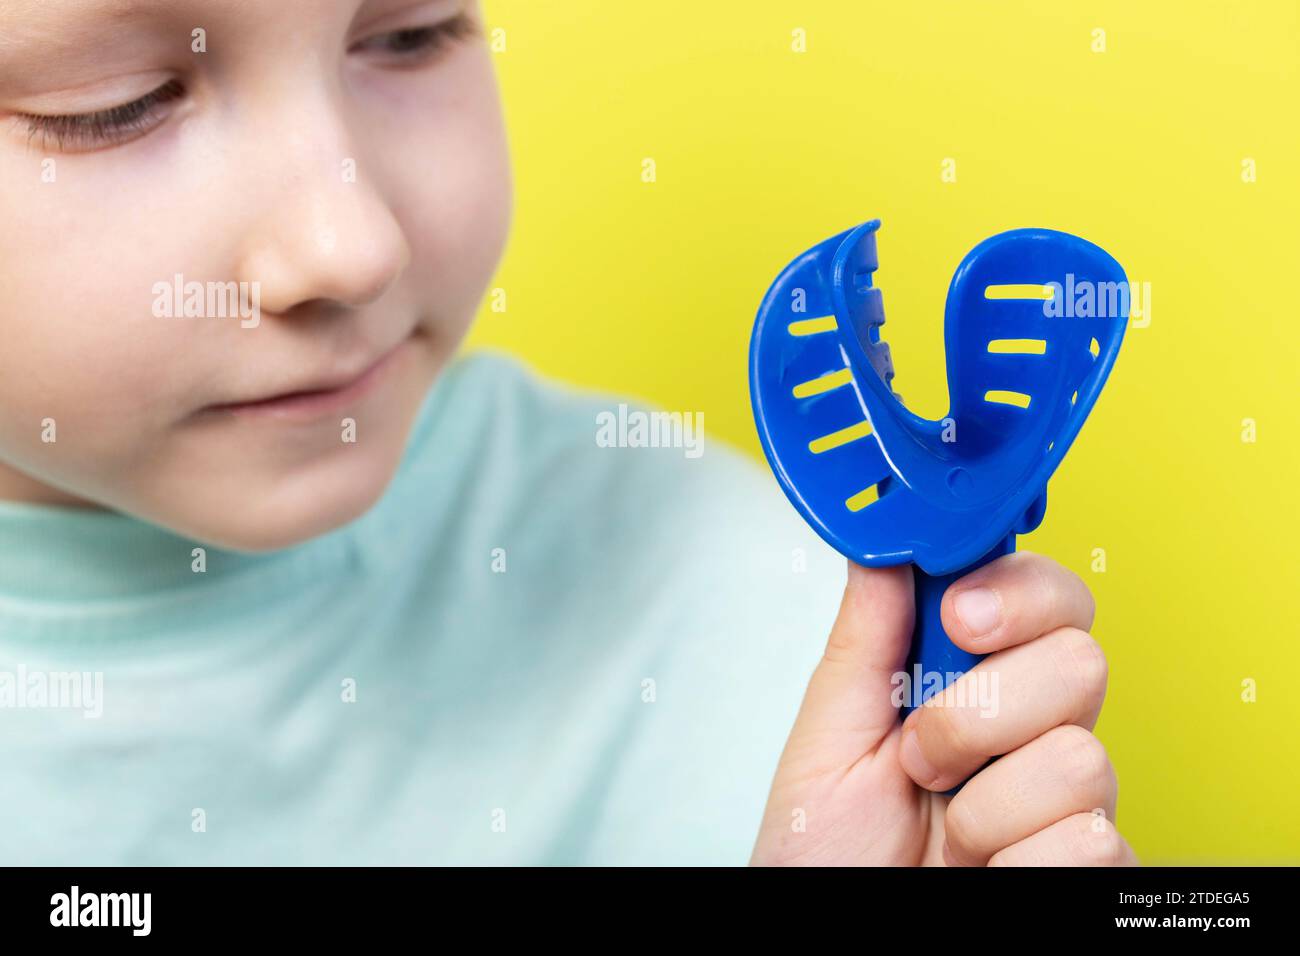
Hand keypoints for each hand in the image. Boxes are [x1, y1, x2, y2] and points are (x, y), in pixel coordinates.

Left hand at [750, 551, 1136, 865]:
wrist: (833, 930)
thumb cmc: (824, 850)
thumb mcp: (830, 732)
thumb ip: (866, 636)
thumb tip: (886, 546)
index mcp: (974, 682)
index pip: (1045, 599)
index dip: (1017, 591)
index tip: (960, 617)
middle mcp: (1033, 732)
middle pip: (1080, 661)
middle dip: (983, 709)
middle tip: (920, 754)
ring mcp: (1068, 802)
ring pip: (1081, 757)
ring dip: (983, 802)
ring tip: (942, 827)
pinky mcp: (1090, 867)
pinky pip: (1086, 839)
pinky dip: (1011, 859)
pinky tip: (981, 868)